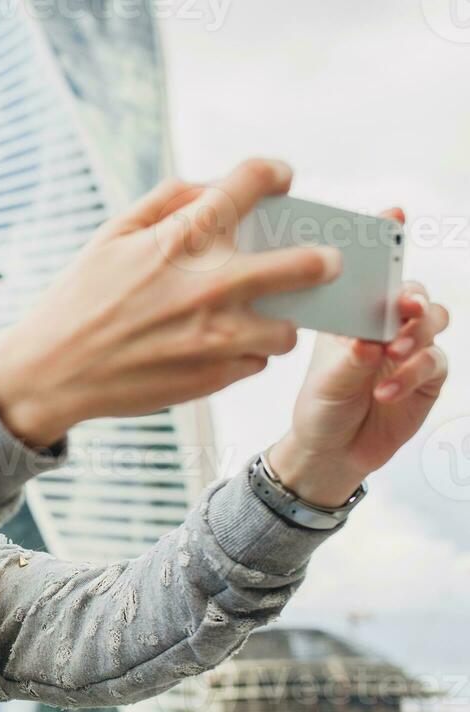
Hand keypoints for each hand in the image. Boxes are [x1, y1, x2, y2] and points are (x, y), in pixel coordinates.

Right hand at [0, 158, 338, 447]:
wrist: (50, 373)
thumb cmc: (77, 299)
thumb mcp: (110, 235)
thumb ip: (167, 201)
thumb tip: (214, 188)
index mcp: (181, 239)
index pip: (252, 183)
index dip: (274, 173)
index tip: (278, 180)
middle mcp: (210, 286)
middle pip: (306, 263)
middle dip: (321, 258)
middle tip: (323, 261)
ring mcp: (218, 336)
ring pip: (289, 327)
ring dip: (278, 319)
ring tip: (257, 319)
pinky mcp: (215, 376)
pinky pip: (257, 361)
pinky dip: (245, 353)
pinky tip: (218, 348)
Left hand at [266, 207, 452, 507]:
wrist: (332, 452)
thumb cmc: (320, 406)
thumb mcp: (326, 377)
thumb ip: (351, 356)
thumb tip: (371, 339)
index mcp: (353, 314)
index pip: (375, 271)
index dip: (388, 240)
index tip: (394, 215)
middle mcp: (385, 325)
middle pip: (413, 292)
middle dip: (411, 296)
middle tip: (402, 307)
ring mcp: (411, 349)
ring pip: (432, 322)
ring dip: (415, 335)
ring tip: (391, 353)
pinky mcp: (429, 377)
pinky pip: (435, 362)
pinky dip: (412, 373)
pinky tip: (386, 390)